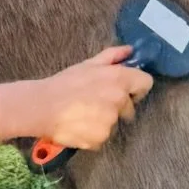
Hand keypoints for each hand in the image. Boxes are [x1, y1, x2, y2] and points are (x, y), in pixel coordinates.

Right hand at [30, 47, 153, 150]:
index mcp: (119, 79)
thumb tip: (130, 50)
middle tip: (95, 103)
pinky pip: (102, 137)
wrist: (42, 107)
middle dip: (117, 107)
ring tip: (83, 115)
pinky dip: (93, 135)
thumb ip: (112, 56)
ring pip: (114, 123)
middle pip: (129, 108)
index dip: (136, 88)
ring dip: (103, 121)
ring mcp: (111, 121)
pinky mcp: (101, 138)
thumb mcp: (88, 64)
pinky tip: (79, 126)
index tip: (126, 92)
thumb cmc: (64, 83)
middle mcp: (119, 100)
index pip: (146, 84)